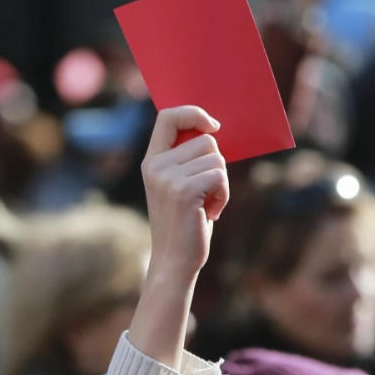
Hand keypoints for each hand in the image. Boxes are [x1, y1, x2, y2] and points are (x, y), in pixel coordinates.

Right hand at [141, 106, 227, 277]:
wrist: (174, 261)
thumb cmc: (184, 223)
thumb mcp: (179, 185)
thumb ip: (188, 159)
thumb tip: (213, 131)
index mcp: (151, 160)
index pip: (168, 116)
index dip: (194, 113)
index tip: (213, 126)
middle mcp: (155, 166)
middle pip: (205, 140)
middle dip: (216, 164)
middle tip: (205, 192)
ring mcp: (167, 178)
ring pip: (216, 158)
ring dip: (221, 182)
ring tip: (207, 204)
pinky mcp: (183, 191)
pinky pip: (220, 176)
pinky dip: (223, 194)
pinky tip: (210, 212)